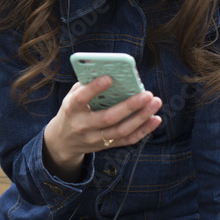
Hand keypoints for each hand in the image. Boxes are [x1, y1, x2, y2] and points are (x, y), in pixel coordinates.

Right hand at [42, 76, 161, 179]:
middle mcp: (83, 125)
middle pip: (109, 117)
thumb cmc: (72, 111)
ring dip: (141, 117)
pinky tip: (155, 119)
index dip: (94, 88)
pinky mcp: (106, 146)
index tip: (110, 77)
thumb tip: (111, 72)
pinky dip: (143, 130)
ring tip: (155, 103)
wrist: (64, 141)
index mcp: (71, 109)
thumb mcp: (71, 96)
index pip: (81, 98)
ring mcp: (95, 138)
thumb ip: (87, 85)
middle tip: (147, 94)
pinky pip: (128, 139)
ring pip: (122, 130)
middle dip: (130, 106)